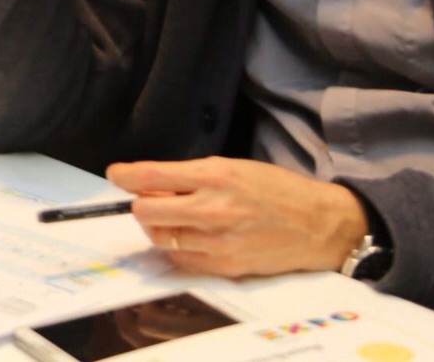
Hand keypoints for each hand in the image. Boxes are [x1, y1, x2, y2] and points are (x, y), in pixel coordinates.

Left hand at [108, 157, 368, 277]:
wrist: (317, 224)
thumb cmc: (276, 190)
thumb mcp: (232, 167)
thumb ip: (190, 175)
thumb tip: (151, 182)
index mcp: (214, 175)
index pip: (150, 176)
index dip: (125, 175)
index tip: (115, 175)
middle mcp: (212, 208)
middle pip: (145, 211)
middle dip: (141, 203)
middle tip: (150, 199)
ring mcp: (217, 241)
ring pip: (159, 236)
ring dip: (159, 226)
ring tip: (177, 217)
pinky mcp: (224, 266)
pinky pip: (180, 259)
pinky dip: (177, 248)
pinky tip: (192, 236)